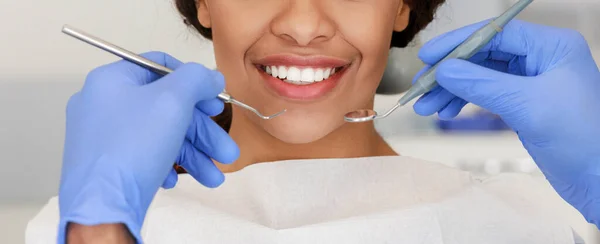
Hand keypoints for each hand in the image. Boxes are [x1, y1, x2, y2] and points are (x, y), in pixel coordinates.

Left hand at [58, 52, 238, 241]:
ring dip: (192, 155)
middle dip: (201, 133)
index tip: (215, 102)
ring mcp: (102, 137)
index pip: (160, 66)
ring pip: (159, 137)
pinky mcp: (105, 164)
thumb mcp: (173, 101)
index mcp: (112, 81)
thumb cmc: (132, 147)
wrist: (101, 205)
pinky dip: (166, 165)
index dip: (194, 83)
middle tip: (224, 150)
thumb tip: (211, 76)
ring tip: (214, 176)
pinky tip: (174, 180)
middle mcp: (103, 105)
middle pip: (166, 108)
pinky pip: (143, 156)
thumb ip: (196, 80)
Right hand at [413, 19, 599, 225]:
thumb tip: (444, 70)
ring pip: (481, 77)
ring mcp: (532, 82)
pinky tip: (448, 111)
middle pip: (483, 56)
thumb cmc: (581, 139)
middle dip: (450, 72)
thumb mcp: (527, 106)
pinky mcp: (524, 104)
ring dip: (452, 90)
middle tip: (422, 87)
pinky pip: (486, 95)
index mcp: (551, 48)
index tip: (428, 56)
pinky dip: (465, 102)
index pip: (496, 34)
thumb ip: (482, 85)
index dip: (458, 43)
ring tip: (426, 106)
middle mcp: (541, 59)